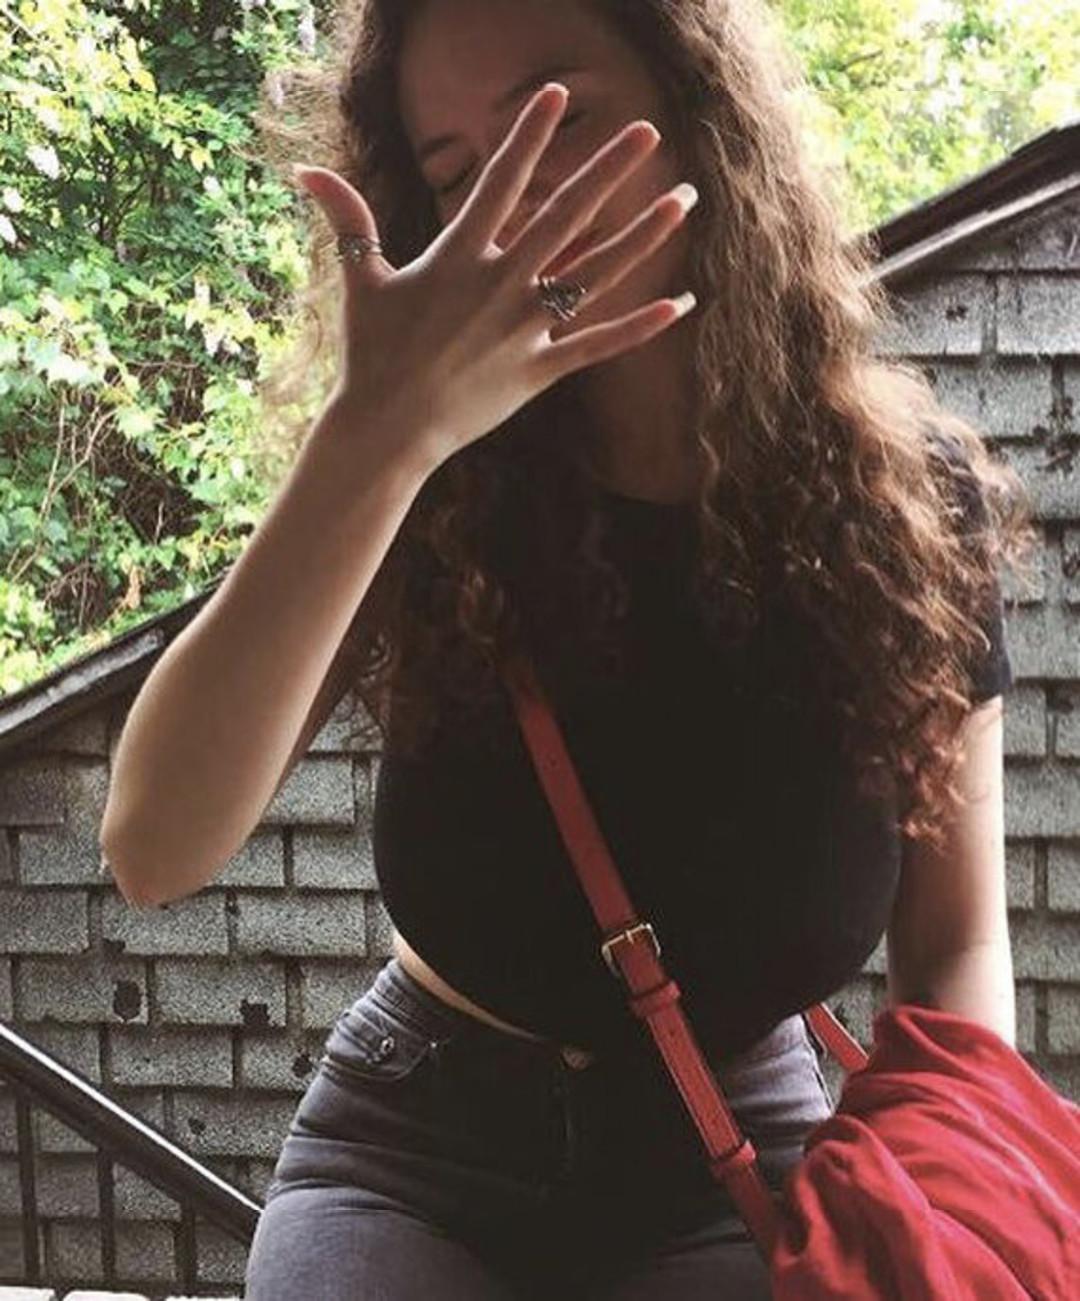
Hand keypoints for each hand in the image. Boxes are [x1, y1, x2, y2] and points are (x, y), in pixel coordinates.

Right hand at [294, 82, 697, 477]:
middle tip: (650, 133)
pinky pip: (597, 346)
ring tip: (681, 202)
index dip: (528, 136)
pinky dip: (638, 327)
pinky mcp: (538, 372)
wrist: (386, 429)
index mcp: (458, 257)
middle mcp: (500, 285)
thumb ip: (347, 221)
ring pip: (595, 274)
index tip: (555, 94)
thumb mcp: (359, 281)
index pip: (501, 182)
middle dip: (609, 170)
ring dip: (641, 236)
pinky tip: (680, 303)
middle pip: (566, 216)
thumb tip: (304, 171)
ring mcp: (524, 329)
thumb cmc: (370, 355)